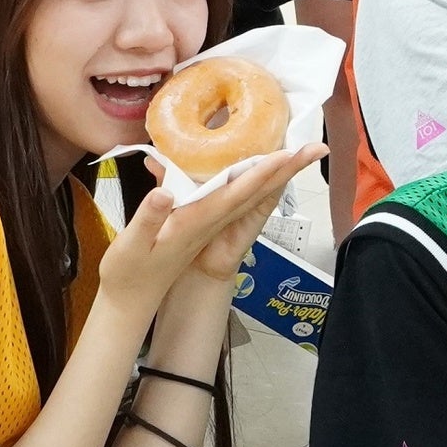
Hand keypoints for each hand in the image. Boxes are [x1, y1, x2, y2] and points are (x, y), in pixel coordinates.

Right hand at [99, 142, 326, 308]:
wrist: (133, 300)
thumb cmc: (129, 274)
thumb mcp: (132, 247)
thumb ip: (149, 219)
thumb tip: (165, 190)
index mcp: (198, 222)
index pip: (237, 193)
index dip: (261, 172)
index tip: (287, 153)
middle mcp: (212, 221)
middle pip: (256, 190)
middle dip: (286, 169)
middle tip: (316, 146)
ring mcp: (211, 223)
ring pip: (250, 192)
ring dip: (275, 171)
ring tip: (298, 148)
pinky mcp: (204, 223)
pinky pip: (234, 195)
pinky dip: (251, 177)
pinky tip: (255, 164)